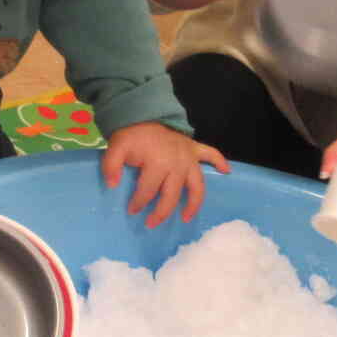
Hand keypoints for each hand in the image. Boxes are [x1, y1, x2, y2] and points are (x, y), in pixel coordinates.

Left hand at [101, 122, 229, 227]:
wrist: (144, 113)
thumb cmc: (132, 135)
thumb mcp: (116, 147)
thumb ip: (111, 165)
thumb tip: (112, 185)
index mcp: (158, 162)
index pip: (148, 190)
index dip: (138, 202)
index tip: (132, 210)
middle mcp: (177, 163)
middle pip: (172, 195)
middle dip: (162, 212)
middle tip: (151, 223)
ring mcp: (189, 157)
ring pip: (197, 185)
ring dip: (194, 202)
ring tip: (186, 217)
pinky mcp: (195, 149)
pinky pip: (212, 154)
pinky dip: (220, 162)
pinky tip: (226, 172)